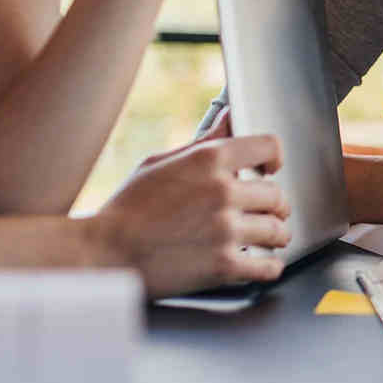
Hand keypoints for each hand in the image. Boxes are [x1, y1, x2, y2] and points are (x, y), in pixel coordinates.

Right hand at [89, 128, 291, 296]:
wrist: (104, 253)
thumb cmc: (127, 209)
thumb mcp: (160, 163)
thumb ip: (204, 141)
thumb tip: (230, 116)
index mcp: (208, 160)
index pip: (269, 146)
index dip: (274, 159)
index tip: (272, 170)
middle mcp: (222, 191)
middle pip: (277, 194)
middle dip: (273, 205)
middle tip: (267, 213)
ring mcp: (225, 229)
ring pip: (278, 230)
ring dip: (276, 235)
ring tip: (267, 239)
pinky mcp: (224, 265)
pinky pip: (269, 266)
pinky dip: (270, 266)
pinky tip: (261, 263)